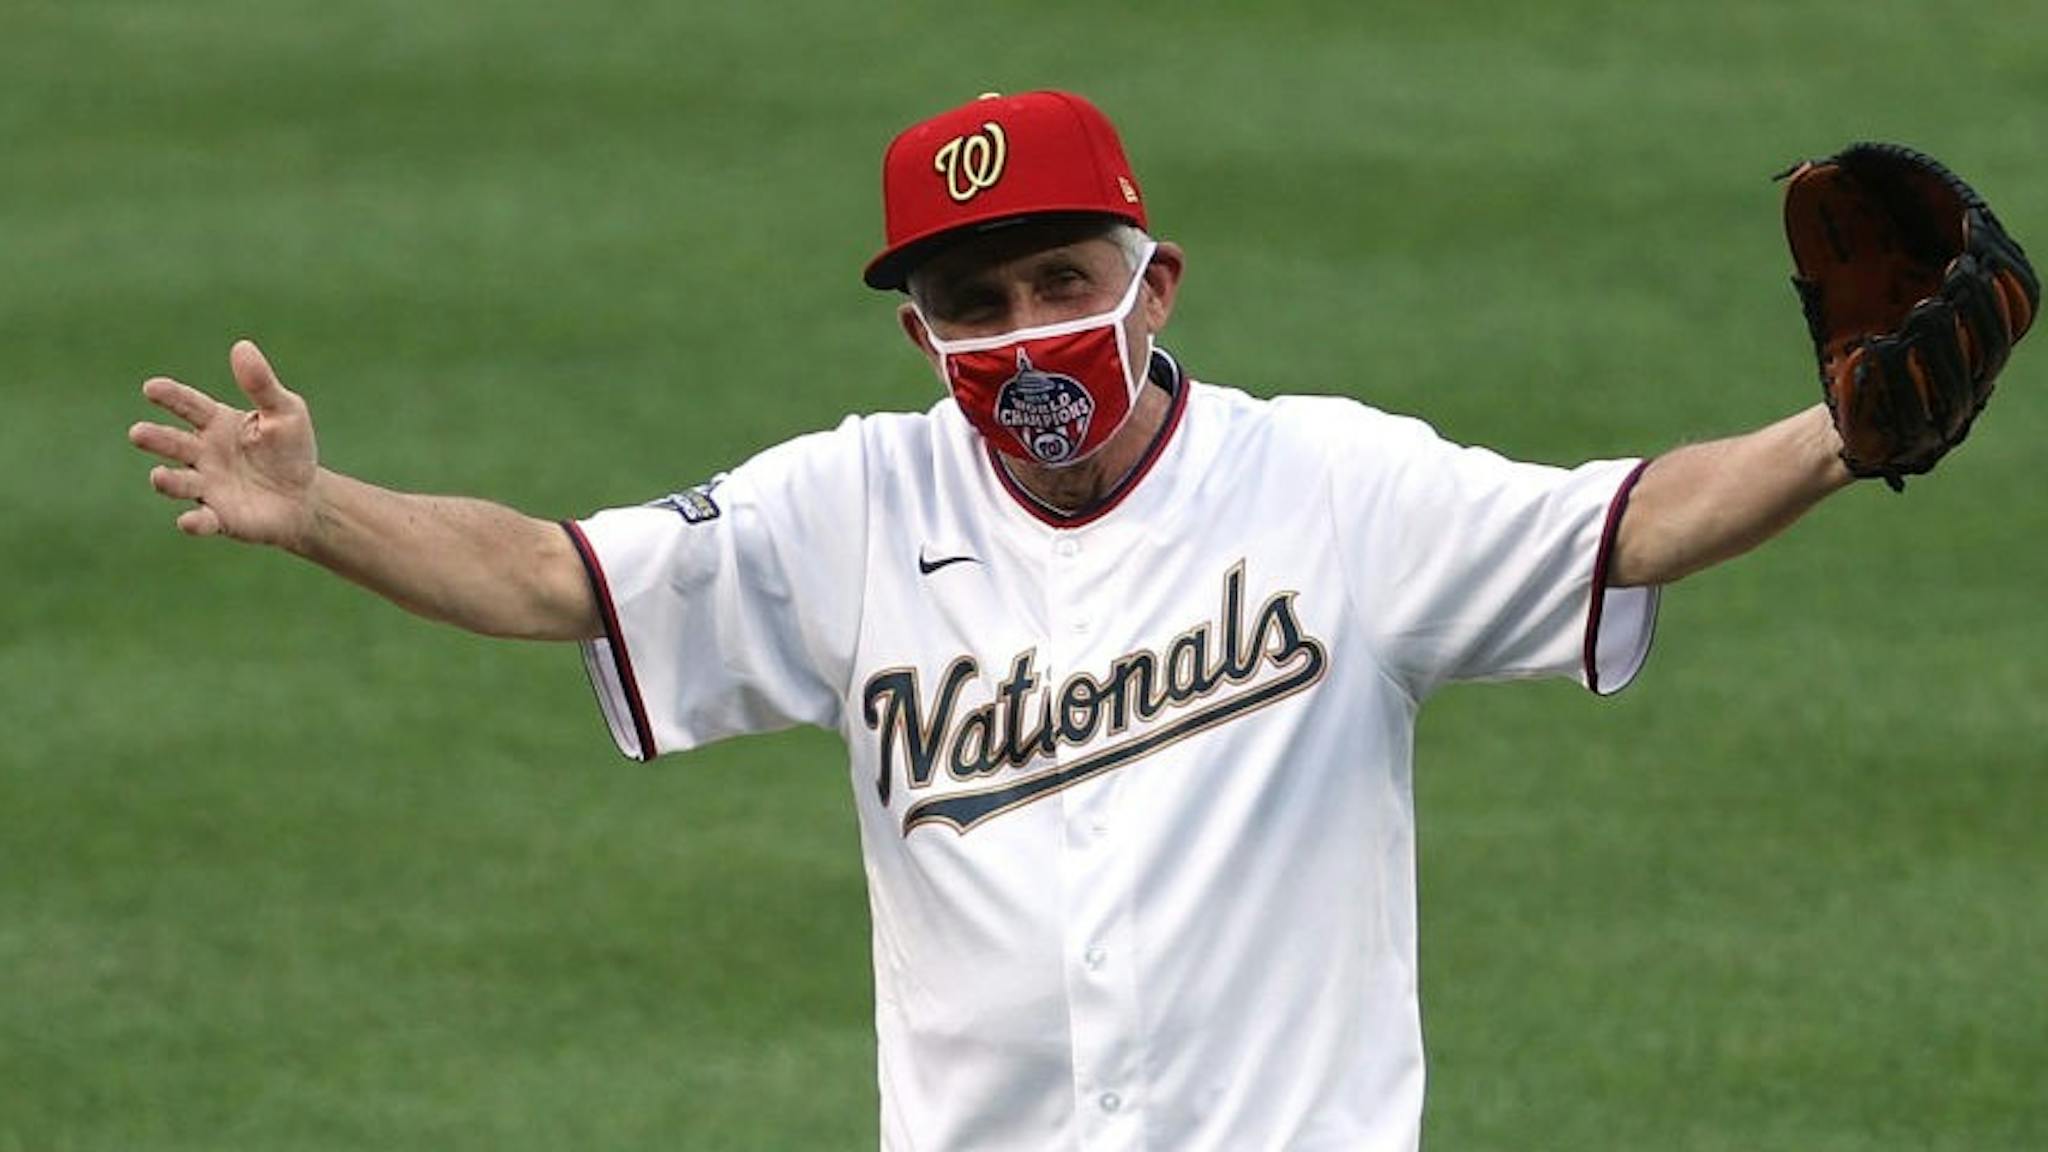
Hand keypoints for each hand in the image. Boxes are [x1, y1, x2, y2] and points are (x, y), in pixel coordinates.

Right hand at [128, 340, 320, 549]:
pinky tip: (189, 521)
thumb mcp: (286, 412)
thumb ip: (262, 384)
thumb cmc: (290, 450)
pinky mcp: (220, 518)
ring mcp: (207, 486)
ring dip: (167, 481)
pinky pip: (202, 520)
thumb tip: (242, 346)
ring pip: (179, 482)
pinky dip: (194, 522)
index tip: (151, 388)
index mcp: (215, 424)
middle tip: (138, 433)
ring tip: (159, 476)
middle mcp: (203, 454)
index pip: (188, 406)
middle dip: (155, 438)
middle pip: (172, 443)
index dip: (170, 397)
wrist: (306, 497)